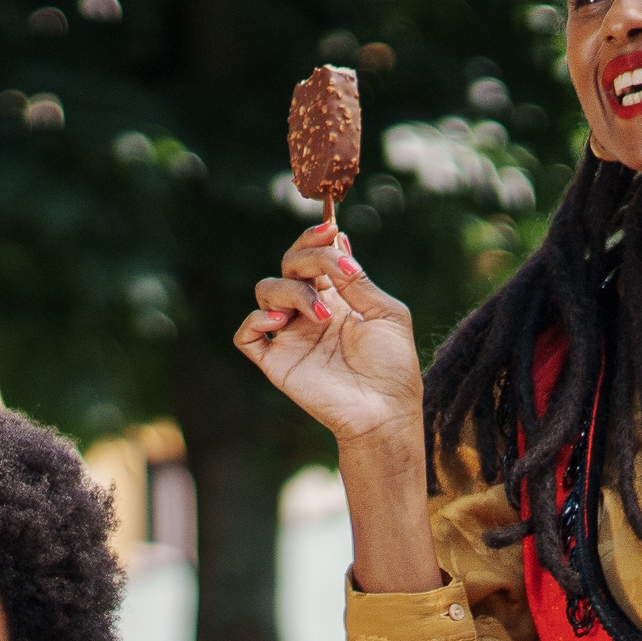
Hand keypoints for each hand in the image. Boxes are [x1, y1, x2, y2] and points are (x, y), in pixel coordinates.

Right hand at [235, 224, 422, 456]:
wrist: (385, 411)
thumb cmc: (393, 365)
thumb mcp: (386, 312)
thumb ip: (358, 281)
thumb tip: (339, 242)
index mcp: (337, 296)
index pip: (313, 257)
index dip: (315, 239)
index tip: (329, 230)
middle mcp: (309, 311)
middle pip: (289, 266)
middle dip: (308, 258)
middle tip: (335, 270)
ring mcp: (291, 335)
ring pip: (267, 292)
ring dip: (294, 292)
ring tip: (324, 316)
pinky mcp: (276, 361)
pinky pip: (248, 334)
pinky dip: (256, 321)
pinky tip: (282, 323)